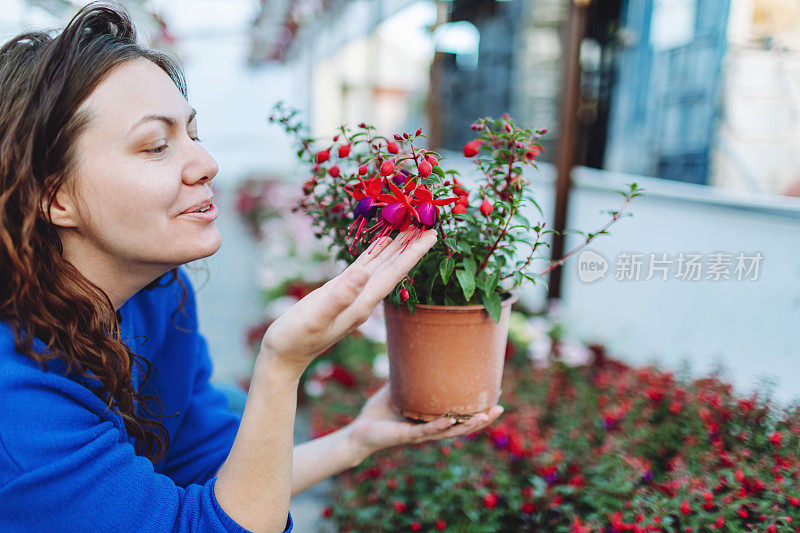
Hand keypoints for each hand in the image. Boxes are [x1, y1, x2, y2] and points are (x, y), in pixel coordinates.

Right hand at [259, 228, 436, 376]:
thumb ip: (339, 297)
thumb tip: (362, 274)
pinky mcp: (340, 292)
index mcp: (361, 303)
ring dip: (396, 247)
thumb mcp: (315, 317)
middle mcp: (363, 299)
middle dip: (410, 246)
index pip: (394, 273)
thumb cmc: (295, 339)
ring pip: (381, 265)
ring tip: (410, 226)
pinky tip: (382, 243)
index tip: (433, 234)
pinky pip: (364, 267)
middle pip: (393, 267)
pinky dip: (375, 253)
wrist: (283, 356)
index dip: (413, 253)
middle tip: (429, 221)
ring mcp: (353, 295)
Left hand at [345, 382, 504, 460]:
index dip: (478, 409)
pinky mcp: (407, 435)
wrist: (360, 431)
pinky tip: (451, 420)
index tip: (496, 397)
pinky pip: (427, 431)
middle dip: (482, 420)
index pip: (460, 416)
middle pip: (462, 426)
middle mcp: (431, 429)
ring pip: (450, 431)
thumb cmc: (380, 413)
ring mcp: (421, 434)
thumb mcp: (399, 389)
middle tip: (500, 408)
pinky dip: (440, 426)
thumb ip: (410, 375)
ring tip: (485, 416)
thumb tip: (420, 351)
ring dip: (468, 425)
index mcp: (432, 419)